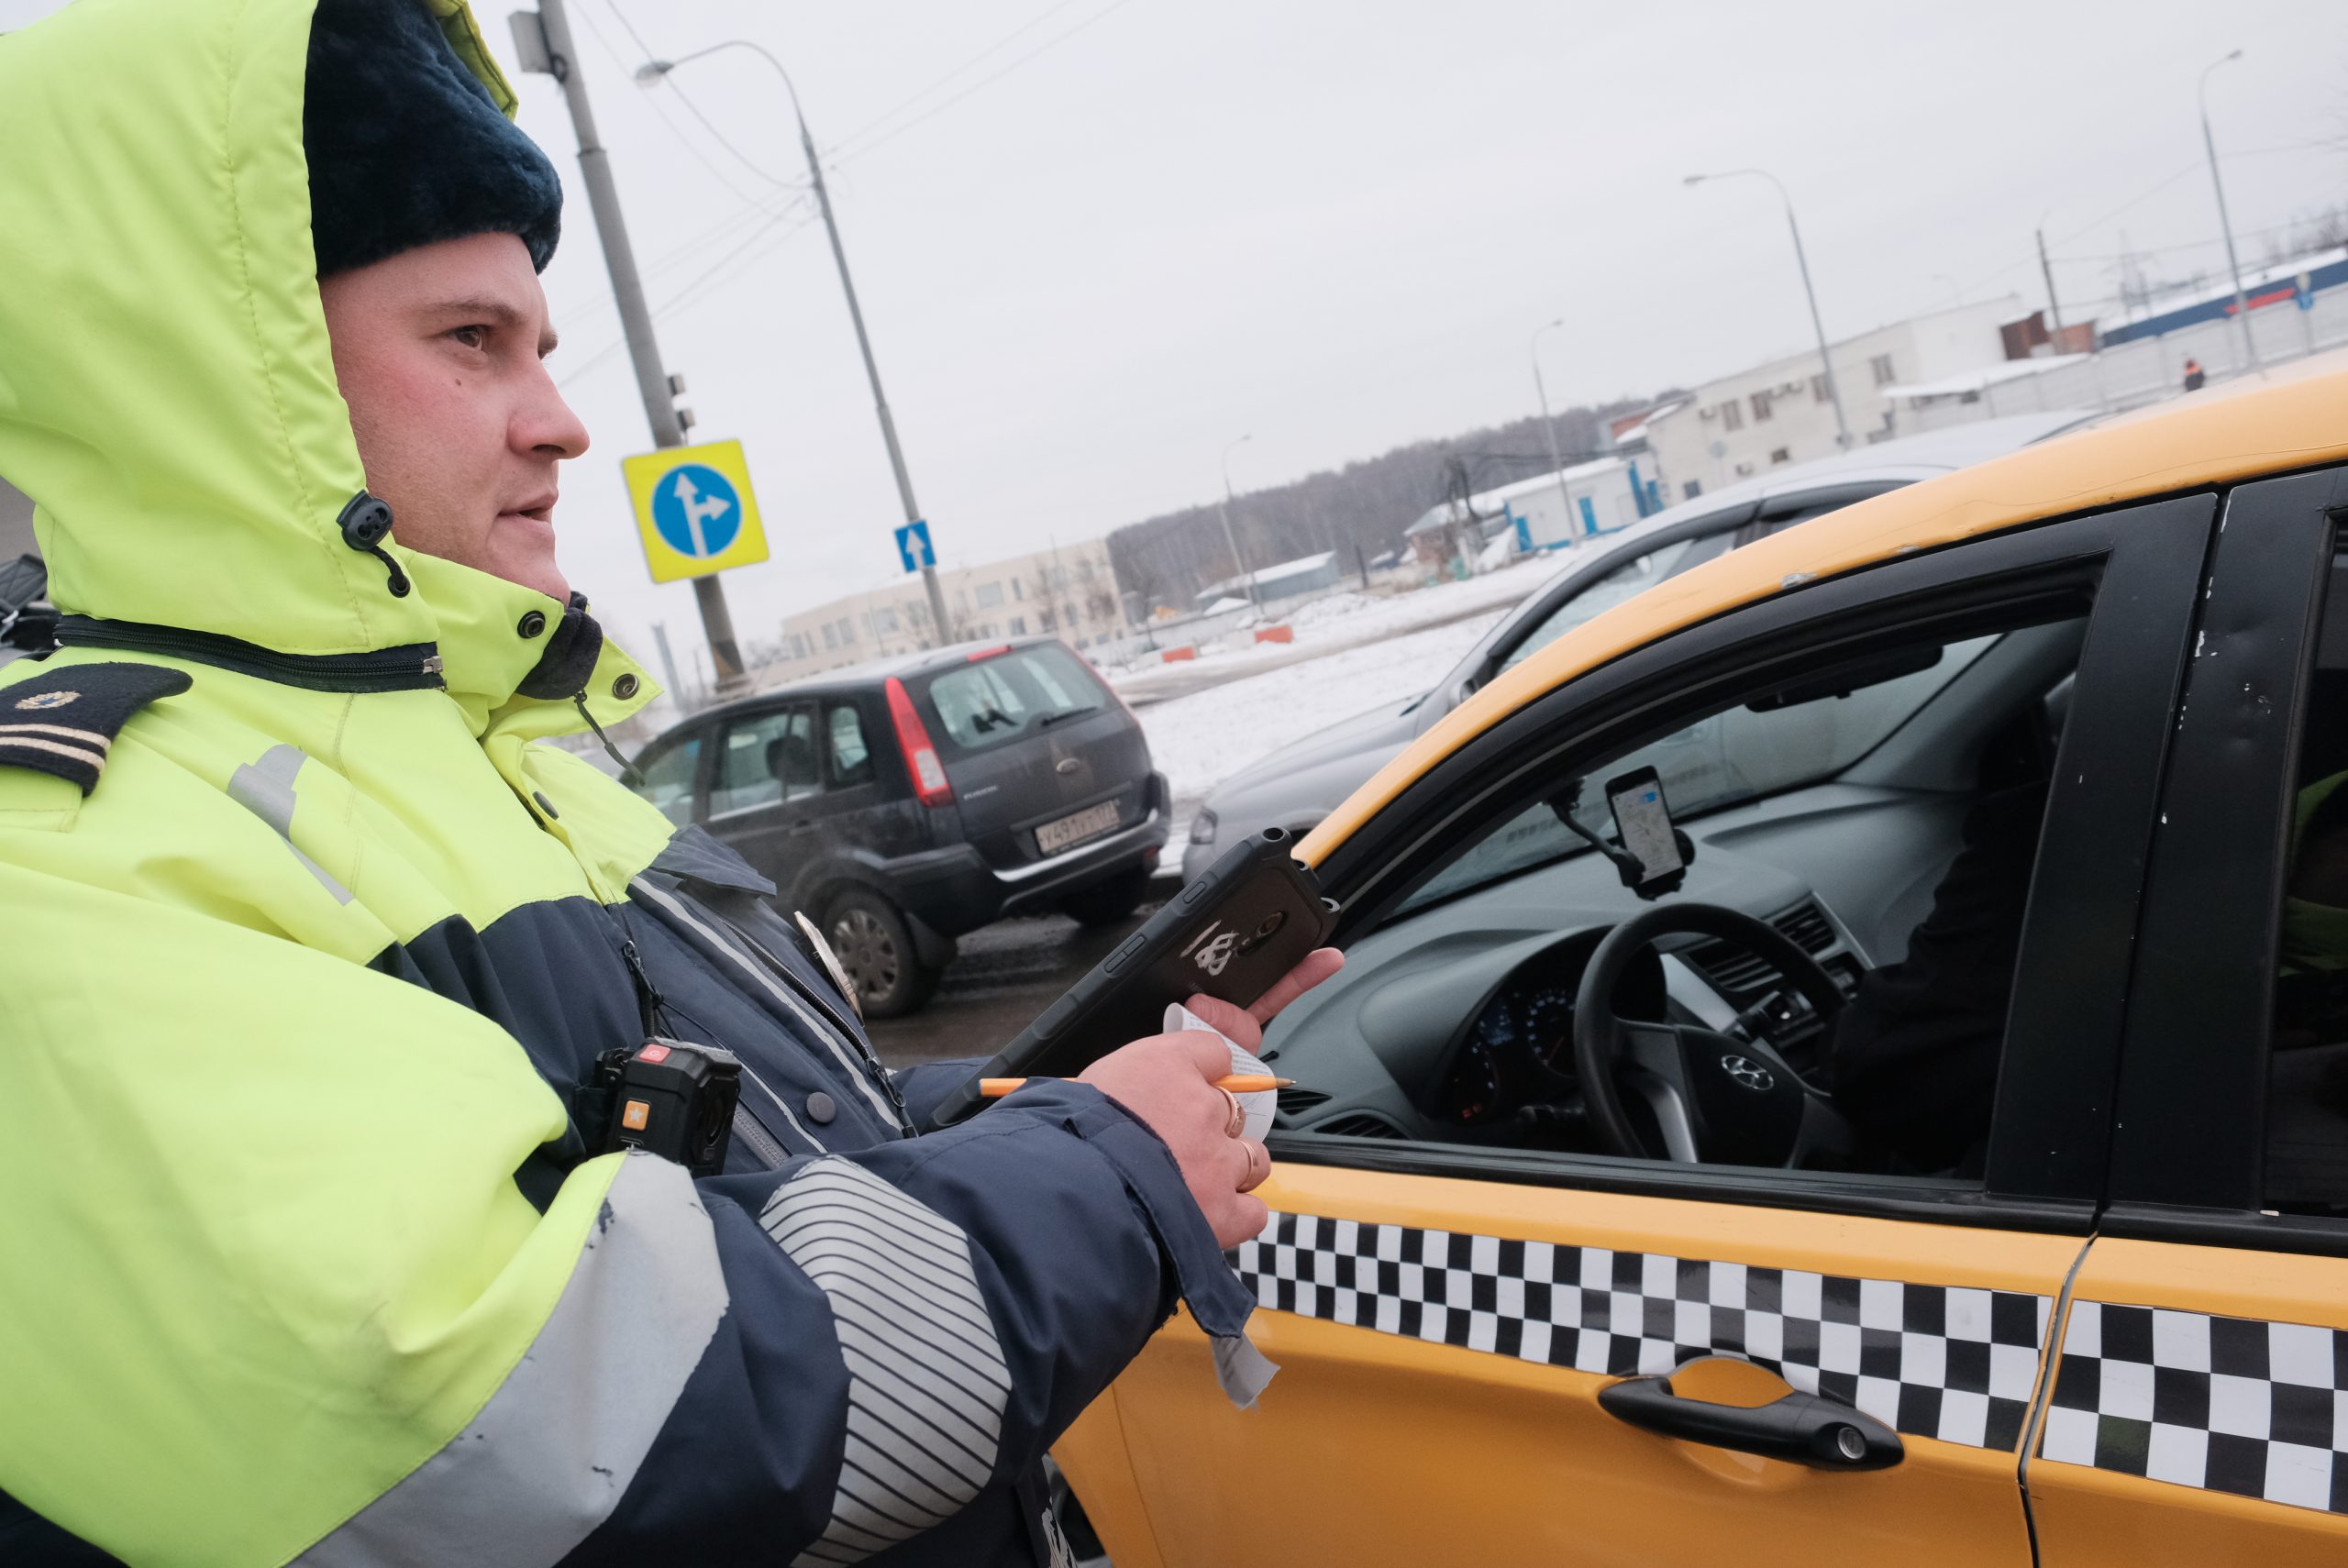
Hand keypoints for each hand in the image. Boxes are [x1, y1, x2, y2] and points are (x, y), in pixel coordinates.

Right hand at [1076, 948, 1343, 1247]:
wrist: (1066, 1197)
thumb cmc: (1061, 1141)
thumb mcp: (1081, 1088)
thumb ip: (1121, 1083)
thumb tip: (1132, 1095)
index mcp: (1166, 1066)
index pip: (1214, 1052)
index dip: (1203, 1074)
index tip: (1192, 1087)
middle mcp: (1200, 1107)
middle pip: (1231, 1109)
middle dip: (1210, 1127)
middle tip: (1177, 1146)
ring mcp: (1217, 1160)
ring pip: (1252, 1158)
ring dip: (1230, 1170)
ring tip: (1196, 1184)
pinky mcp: (1222, 1212)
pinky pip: (1252, 1210)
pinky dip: (1236, 1215)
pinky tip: (1211, 1216)